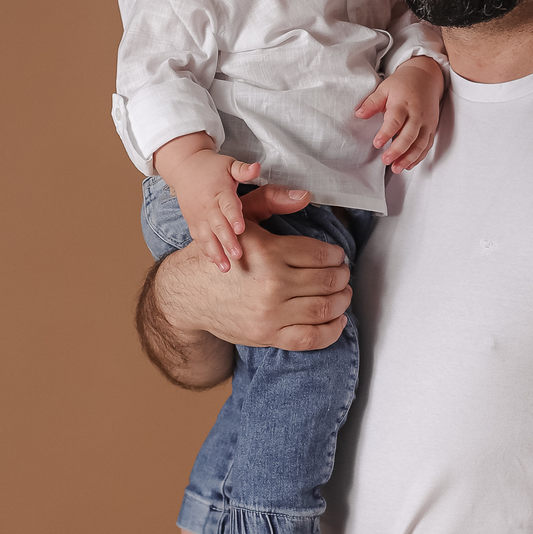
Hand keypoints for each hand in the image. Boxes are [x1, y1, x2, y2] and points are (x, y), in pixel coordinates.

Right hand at [143, 184, 354, 386]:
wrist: (188, 292)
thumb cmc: (221, 253)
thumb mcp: (242, 219)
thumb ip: (272, 201)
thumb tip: (305, 195)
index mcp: (268, 252)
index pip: (320, 255)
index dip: (336, 256)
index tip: (338, 256)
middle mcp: (272, 284)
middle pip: (327, 281)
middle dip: (342, 276)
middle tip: (343, 273)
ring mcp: (270, 313)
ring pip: (324, 308)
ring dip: (342, 300)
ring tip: (343, 293)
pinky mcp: (266, 336)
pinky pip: (310, 338)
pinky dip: (331, 331)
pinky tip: (338, 319)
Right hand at [154, 133, 261, 270]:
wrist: (185, 168)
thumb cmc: (213, 168)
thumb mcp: (229, 164)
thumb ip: (243, 170)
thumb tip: (257, 167)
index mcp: (219, 190)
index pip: (227, 204)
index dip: (233, 216)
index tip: (240, 229)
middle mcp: (208, 205)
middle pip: (218, 225)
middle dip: (227, 241)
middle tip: (237, 255)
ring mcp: (198, 216)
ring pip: (206, 236)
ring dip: (215, 252)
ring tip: (225, 268)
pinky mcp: (192, 223)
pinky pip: (198, 239)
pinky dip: (205, 251)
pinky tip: (214, 263)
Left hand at [354, 56, 443, 172]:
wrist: (426, 77)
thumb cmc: (403, 84)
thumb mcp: (385, 88)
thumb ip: (372, 102)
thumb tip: (359, 114)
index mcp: (403, 104)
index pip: (395, 120)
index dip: (386, 133)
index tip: (377, 143)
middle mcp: (417, 115)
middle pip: (409, 135)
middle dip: (398, 150)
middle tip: (385, 160)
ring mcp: (426, 123)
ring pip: (420, 144)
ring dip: (409, 158)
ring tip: (396, 168)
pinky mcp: (431, 129)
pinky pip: (426, 146)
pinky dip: (418, 157)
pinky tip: (408, 165)